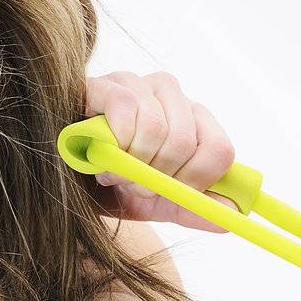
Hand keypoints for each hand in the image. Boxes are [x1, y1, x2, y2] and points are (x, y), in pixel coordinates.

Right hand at [82, 70, 239, 231]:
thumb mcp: (160, 204)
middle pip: (185, 141)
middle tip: (134, 185)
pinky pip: (124, 107)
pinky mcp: (104, 83)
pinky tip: (102, 153)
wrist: (71, 180)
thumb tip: (229, 217)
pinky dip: (115, 140)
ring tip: (113, 172)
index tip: (171, 192)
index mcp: (194, 120)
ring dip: (131, 163)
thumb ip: (194, 209)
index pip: (219, 149)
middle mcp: (172, 95)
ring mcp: (138, 83)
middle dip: (156, 176)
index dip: (196, 180)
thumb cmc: (117, 185)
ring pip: (156, 127)